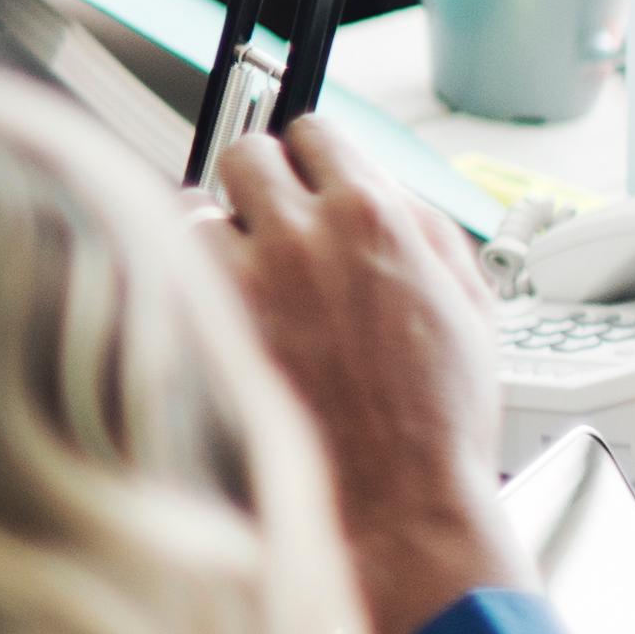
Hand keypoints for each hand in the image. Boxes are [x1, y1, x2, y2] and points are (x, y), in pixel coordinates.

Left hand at [211, 118, 521, 633]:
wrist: (396, 501)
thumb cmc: (436, 418)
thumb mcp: (469, 302)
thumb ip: (423, 227)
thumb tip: (383, 188)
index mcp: (373, 217)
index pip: (314, 132)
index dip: (312, 158)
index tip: (307, 177)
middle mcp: (302, 234)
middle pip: (245, 154)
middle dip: (257, 183)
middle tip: (267, 222)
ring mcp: (243, 279)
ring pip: (194, 207)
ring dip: (214, 234)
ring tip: (240, 280)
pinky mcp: (201, 326)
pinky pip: (165, 269)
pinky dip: (181, 281)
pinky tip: (210, 313)